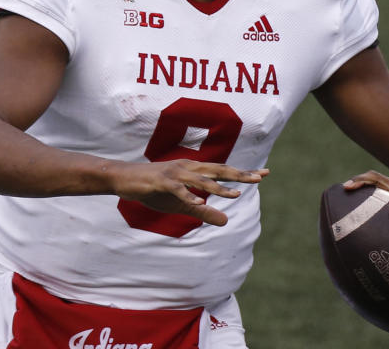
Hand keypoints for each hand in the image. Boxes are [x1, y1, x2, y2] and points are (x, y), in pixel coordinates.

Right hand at [109, 159, 268, 226]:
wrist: (124, 178)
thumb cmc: (153, 189)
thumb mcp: (181, 204)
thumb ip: (203, 212)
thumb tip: (226, 221)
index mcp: (194, 170)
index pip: (223, 170)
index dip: (243, 173)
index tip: (264, 174)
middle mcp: (187, 167)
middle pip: (218, 170)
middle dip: (239, 174)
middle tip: (259, 178)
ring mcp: (174, 173)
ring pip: (200, 180)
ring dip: (218, 188)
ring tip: (235, 195)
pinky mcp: (161, 181)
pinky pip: (177, 189)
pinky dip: (189, 196)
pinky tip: (199, 203)